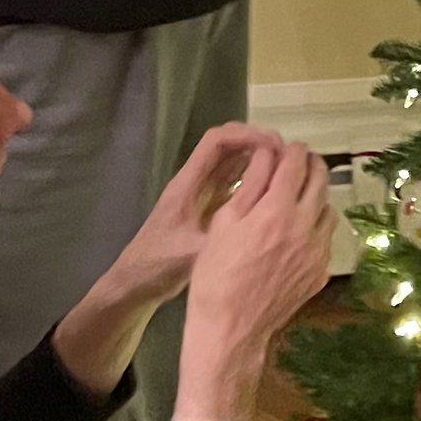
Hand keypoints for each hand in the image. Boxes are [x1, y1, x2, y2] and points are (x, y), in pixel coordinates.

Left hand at [107, 122, 284, 311]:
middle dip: (256, 143)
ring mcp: (199, 194)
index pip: (217, 141)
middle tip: (286, 157)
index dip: (247, 135)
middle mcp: (194, 181)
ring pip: (230, 163)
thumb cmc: (158, 266)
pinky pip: (231, 183)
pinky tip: (270, 192)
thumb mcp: (192, 253)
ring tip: (285, 169)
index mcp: (187, 183)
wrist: (134, 284)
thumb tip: (262, 225)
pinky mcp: (204, 208)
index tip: (274, 146)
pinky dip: (251, 179)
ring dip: (256, 158)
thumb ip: (223, 237)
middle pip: (226, 145)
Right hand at [184, 140, 336, 356]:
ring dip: (315, 197)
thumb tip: (266, 154)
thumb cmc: (216, 273)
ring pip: (327, 208)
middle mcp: (305, 224)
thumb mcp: (224, 222)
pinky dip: (314, 229)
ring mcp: (318, 250)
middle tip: (297, 166)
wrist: (231, 328)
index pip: (296, 161)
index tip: (286, 149)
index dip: (291, 149)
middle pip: (320, 179)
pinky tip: (295, 237)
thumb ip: (251, 184)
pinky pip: (325, 239)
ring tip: (296, 202)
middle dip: (309, 165)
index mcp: (278, 208)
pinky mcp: (321, 272)